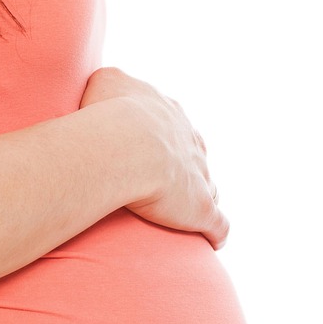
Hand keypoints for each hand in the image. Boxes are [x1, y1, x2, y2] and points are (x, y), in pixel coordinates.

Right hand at [79, 66, 229, 250]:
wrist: (126, 146)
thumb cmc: (108, 114)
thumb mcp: (105, 82)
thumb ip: (110, 82)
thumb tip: (104, 86)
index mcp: (170, 116)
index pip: (173, 126)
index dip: (164, 138)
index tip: (151, 150)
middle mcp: (190, 142)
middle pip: (195, 153)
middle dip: (187, 165)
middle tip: (168, 180)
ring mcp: (200, 175)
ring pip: (209, 186)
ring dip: (202, 196)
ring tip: (188, 210)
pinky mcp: (202, 209)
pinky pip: (218, 225)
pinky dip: (217, 233)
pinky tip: (213, 241)